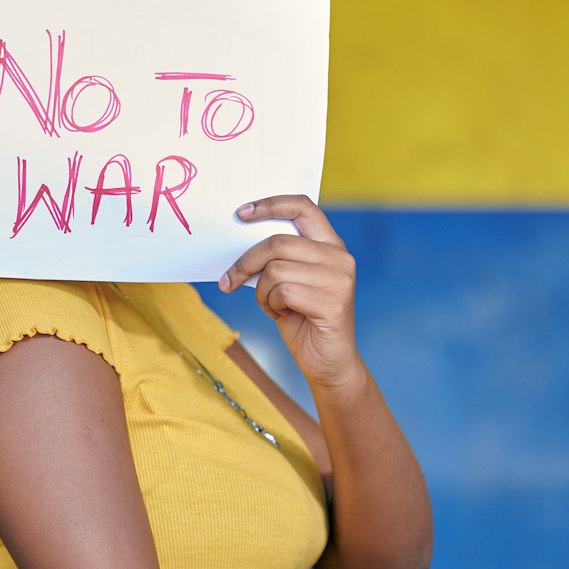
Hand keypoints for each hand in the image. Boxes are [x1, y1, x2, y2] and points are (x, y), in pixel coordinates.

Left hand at [219, 194, 361, 391]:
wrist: (328, 363)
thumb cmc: (303, 320)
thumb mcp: (289, 282)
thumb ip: (278, 259)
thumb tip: (240, 241)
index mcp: (330, 245)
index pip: (302, 207)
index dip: (270, 205)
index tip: (241, 214)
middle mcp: (339, 257)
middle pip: (277, 243)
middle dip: (245, 263)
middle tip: (228, 280)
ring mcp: (339, 279)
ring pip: (275, 269)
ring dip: (261, 292)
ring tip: (271, 306)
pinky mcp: (332, 302)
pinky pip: (282, 292)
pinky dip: (270, 305)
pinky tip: (280, 315)